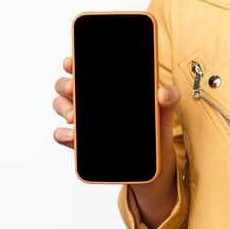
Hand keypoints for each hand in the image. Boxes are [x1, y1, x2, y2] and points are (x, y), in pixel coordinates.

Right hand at [52, 55, 179, 190]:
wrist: (154, 166)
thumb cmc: (154, 132)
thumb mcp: (164, 113)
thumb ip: (168, 99)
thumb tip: (164, 93)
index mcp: (107, 88)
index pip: (85, 70)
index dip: (74, 63)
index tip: (71, 62)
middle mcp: (90, 102)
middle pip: (66, 86)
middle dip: (65, 84)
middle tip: (73, 88)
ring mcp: (83, 122)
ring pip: (61, 106)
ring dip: (63, 108)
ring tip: (74, 116)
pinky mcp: (81, 144)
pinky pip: (62, 135)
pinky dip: (63, 134)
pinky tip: (71, 136)